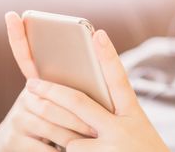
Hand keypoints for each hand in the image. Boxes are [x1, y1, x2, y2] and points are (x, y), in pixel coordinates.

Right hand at [0, 12, 96, 150]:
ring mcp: (16, 119)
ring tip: (93, 139)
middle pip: (57, 99)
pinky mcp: (12, 142)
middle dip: (81, 116)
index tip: (12, 14)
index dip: (18, 36)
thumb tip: (93, 68)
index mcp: (42, 84)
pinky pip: (47, 147)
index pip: (26, 56)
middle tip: (98, 126)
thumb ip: (81, 88)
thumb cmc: (73, 126)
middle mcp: (26, 97)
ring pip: (55, 124)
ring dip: (78, 136)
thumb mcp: (77, 105)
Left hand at [24, 28, 169, 151]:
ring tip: (86, 149)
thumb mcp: (135, 128)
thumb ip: (114, 115)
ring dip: (70, 145)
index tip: (98, 34)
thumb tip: (77, 104)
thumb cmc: (142, 151)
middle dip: (51, 93)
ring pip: (70, 140)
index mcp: (133, 114)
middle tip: (32, 85)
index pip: (119, 79)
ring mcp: (110, 148)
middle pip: (79, 104)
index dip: (108, 56)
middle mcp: (122, 128)